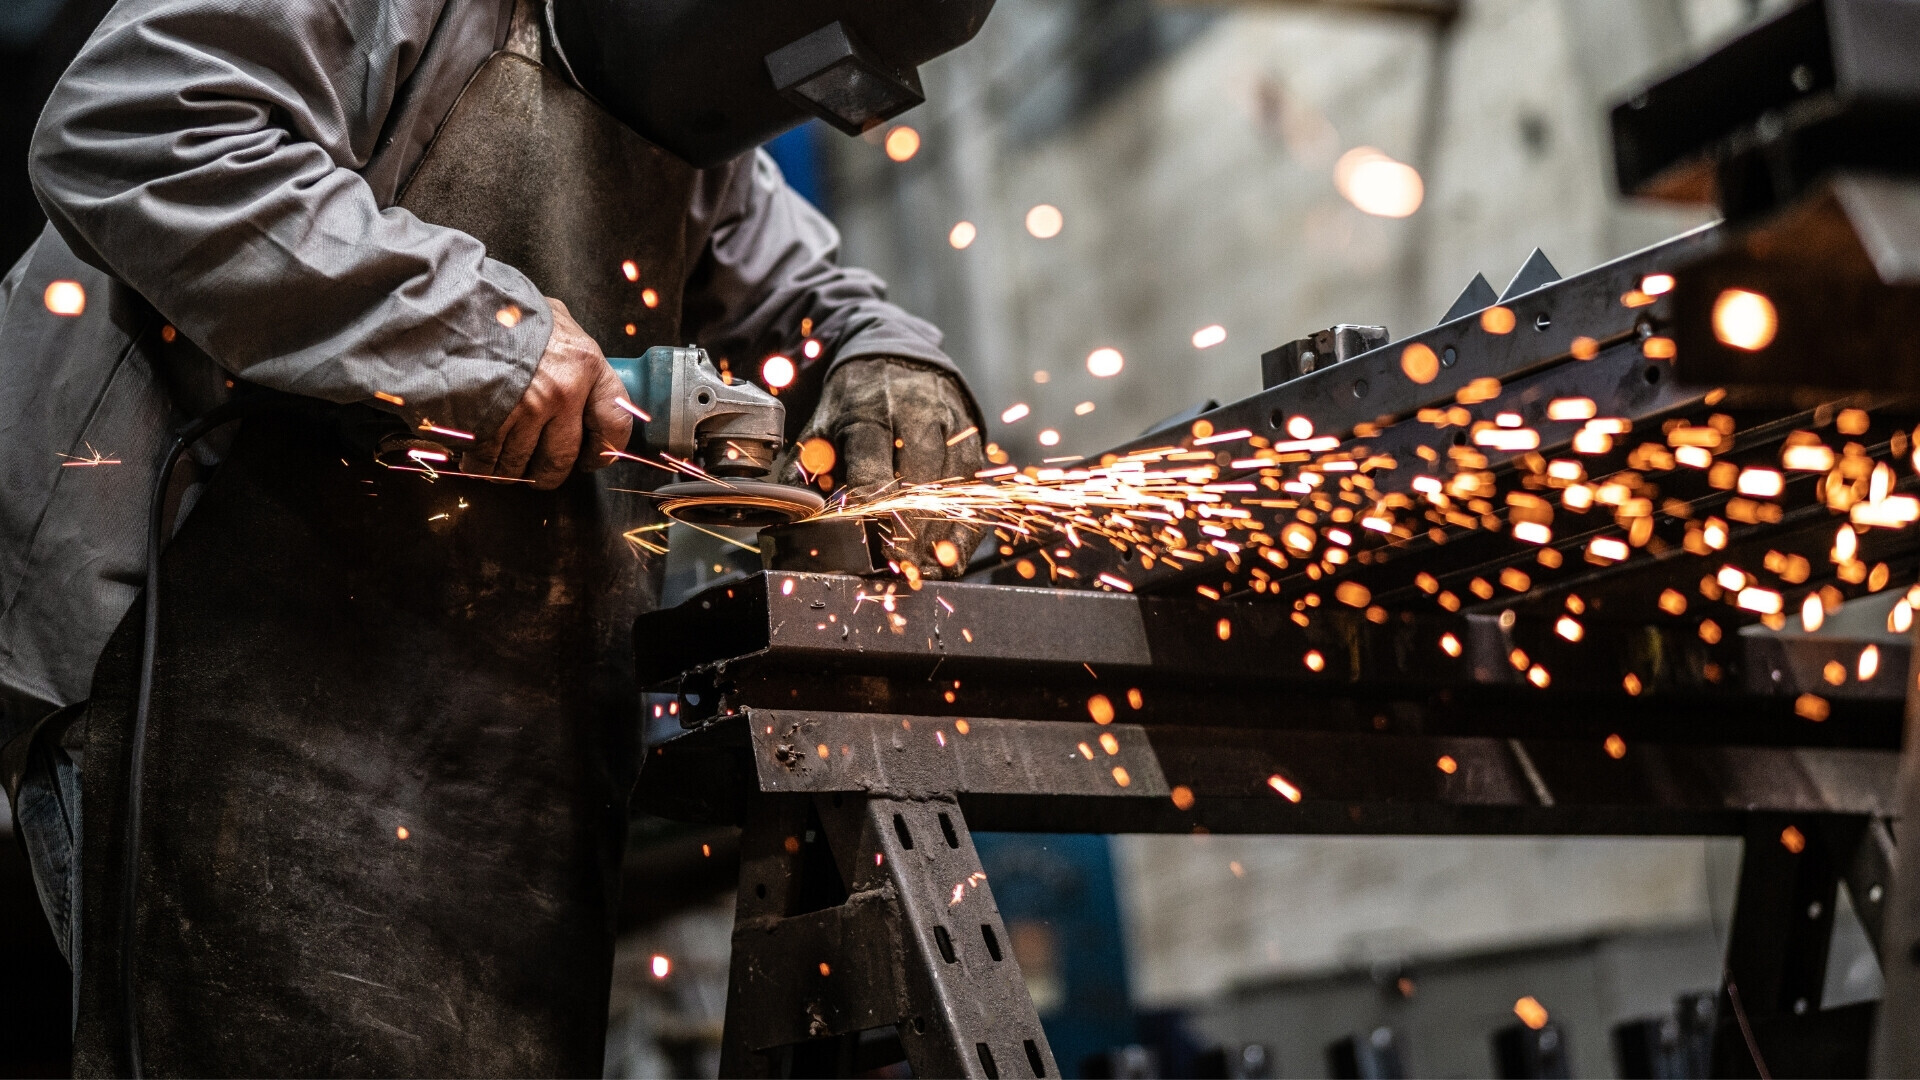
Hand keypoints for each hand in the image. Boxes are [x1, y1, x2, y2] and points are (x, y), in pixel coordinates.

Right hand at [462, 298, 630, 488]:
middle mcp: (561, 391)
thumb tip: (584, 376)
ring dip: (510, 471)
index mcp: (585, 364)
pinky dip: (480, 467)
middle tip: (539, 470)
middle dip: (549, 473)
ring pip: (522, 466)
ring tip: (502, 459)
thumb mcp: (553, 320)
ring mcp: (523, 410)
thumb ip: (571, 353)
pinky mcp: (487, 423)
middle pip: (563, 458)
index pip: (615, 423)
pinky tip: (476, 454)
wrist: (451, 301)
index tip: (593, 458)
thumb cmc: (504, 308)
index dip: (605, 450)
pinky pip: (486, 464)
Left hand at [777, 357, 986, 578]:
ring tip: (926, 568)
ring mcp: (949, 425)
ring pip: (951, 484)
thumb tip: (796, 514)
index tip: (870, 537)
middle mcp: (915, 414)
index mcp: (868, 410)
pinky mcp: (972, 439)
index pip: (872, 460)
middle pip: (919, 475)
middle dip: (911, 525)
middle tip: (901, 565)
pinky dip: (965, 525)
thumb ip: (810, 468)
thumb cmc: (855, 400)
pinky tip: (952, 554)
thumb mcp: (823, 422)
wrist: (897, 354)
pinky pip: (973, 488)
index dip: (872, 503)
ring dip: (940, 532)